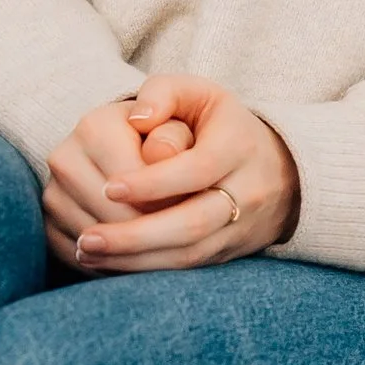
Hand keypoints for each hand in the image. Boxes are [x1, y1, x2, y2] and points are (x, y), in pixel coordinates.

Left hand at [46, 77, 299, 274]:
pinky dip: (143, 271)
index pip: (196, 170)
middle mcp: (246, 193)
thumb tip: (137, 118)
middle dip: (135, 235)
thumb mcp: (198, 93)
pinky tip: (105, 264)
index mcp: (238, 147)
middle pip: (191, 224)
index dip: (152, 182)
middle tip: (87, 238)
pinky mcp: (225, 255)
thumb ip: (163, 92)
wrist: (277, 173)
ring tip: (87, 251)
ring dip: (133, 260)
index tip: (108, 187)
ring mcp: (238, 230)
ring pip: (186, 256)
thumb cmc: (220, 126)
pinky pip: (184, 272)